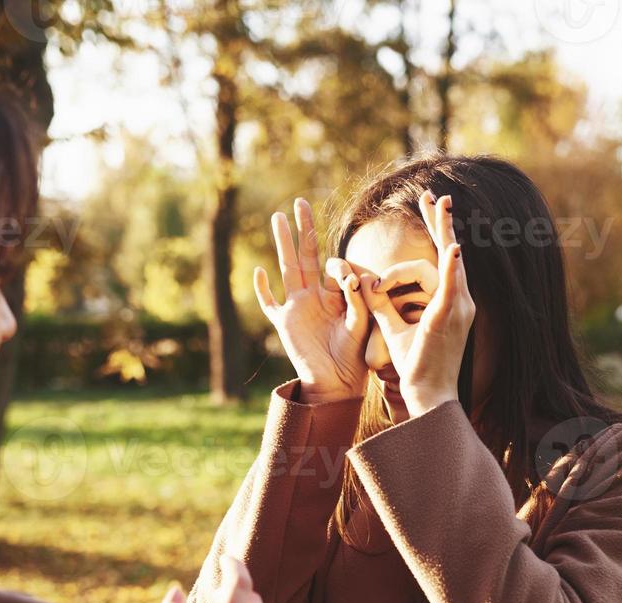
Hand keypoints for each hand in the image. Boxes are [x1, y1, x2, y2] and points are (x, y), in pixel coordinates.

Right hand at [254, 198, 371, 403]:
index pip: (334, 266)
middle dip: (304, 229)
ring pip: (286, 267)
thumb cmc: (355, 354)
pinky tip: (259, 271)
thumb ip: (358, 299)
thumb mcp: (362, 323)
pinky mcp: (283, 322)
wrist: (338, 381)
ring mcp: (296, 307)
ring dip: (283, 243)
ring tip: (278, 217)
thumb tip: (352, 277)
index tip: (350, 282)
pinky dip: (262, 289)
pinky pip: (269, 303)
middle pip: (306, 254)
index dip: (341, 268)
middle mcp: (313, 295)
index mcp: (335, 294)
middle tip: (300, 202)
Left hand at [365, 192, 475, 415]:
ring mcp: (457, 309)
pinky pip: (450, 288)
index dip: (435, 236)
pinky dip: (450, 267)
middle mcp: (459, 301)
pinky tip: (452, 248)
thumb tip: (364, 282)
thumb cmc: (416, 365)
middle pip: (451, 253)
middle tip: (436, 196)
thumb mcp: (395, 327)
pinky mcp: (448, 319)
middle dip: (442, 222)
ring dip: (446, 232)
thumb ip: (381, 304)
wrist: (428, 394)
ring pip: (450, 263)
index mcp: (449, 302)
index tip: (424, 217)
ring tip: (442, 206)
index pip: (440, 261)